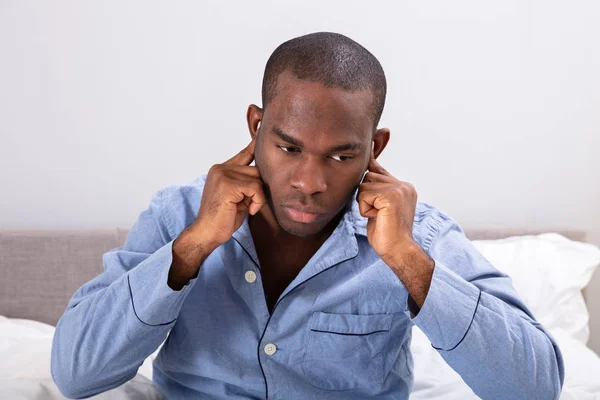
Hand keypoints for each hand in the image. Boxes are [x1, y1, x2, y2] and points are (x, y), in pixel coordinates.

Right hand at [191, 139, 266, 248]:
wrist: (207, 233)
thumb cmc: (223, 218)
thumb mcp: (238, 197)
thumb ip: (247, 182)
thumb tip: (264, 174)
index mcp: (221, 169)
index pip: (244, 153)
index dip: (254, 143)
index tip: (261, 125)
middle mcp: (220, 168)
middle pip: (256, 169)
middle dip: (258, 188)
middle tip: (250, 204)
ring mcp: (222, 174)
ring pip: (257, 178)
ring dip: (257, 196)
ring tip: (247, 207)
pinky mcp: (227, 184)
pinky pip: (255, 187)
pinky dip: (257, 201)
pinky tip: (248, 210)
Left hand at [357, 148, 417, 263]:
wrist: (398, 250)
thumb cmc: (386, 233)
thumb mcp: (380, 207)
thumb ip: (376, 190)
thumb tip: (369, 171)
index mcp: (403, 186)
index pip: (379, 170)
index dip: (371, 159)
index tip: (373, 137)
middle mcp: (403, 185)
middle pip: (367, 178)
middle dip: (365, 197)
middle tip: (377, 214)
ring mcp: (399, 189)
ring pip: (363, 186)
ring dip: (364, 204)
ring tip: (378, 216)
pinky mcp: (391, 196)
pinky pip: (364, 195)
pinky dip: (364, 209)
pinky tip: (377, 218)